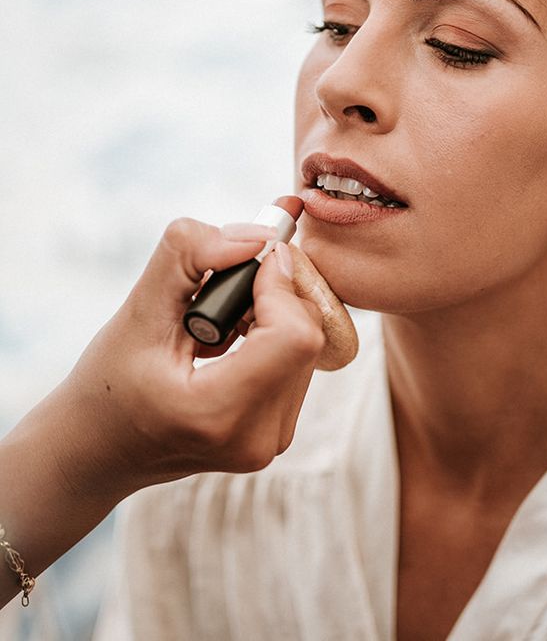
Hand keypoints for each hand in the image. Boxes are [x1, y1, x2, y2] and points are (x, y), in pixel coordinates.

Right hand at [0, 214, 339, 606]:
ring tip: (220, 320)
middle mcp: (258, 438)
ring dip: (275, 313)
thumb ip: (191, 258)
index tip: (246, 258)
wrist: (98, 451)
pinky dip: (275, 335)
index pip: (294, 333)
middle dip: (274, 292)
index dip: (278, 282)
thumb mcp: (136, 313)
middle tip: (226, 282)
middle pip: (307, 333)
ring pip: (309, 343)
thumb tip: (255, 236)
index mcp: (218, 415)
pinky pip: (301, 361)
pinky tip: (233, 339)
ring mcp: (273, 440)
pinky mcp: (279, 432)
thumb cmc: (108, 386)